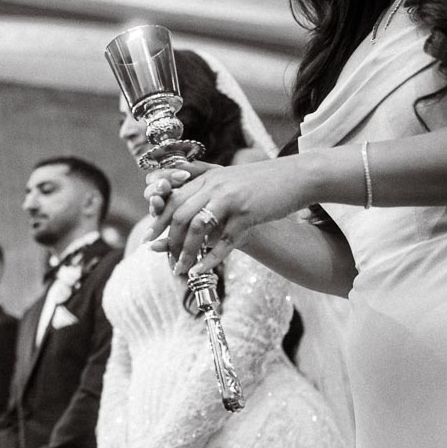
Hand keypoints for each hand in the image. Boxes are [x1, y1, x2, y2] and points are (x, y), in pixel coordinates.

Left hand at [143, 156, 311, 277]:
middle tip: (160, 255)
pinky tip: (200, 270)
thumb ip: (209, 191)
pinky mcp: (247, 213)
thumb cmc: (264, 182)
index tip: (149, 237)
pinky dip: (209, 258)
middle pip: (179, 214)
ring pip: (197, 228)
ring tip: (179, 268)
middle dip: (167, 238)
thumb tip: (190, 215)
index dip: (158, 219)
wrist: (297, 177)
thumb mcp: (231, 180)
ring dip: (185, 251)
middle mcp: (215, 186)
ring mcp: (230, 199)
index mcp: (208, 177)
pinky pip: (222, 241)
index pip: (173, 198)